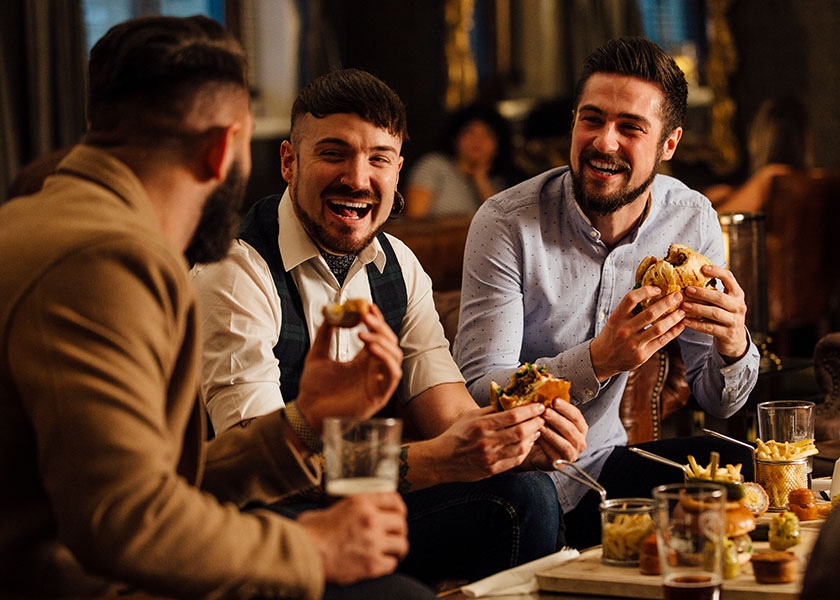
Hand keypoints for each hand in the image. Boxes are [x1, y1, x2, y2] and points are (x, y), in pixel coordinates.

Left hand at [296, 303, 402, 432]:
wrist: (306, 412)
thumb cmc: (313, 389)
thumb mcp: (317, 355)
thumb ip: (325, 334)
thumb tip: (330, 311)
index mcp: (362, 361)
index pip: (378, 336)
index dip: (376, 320)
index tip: (368, 305)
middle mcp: (373, 370)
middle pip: (389, 343)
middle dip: (380, 326)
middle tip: (365, 315)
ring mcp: (378, 383)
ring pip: (395, 357)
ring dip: (383, 341)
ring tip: (363, 334)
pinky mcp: (379, 397)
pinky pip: (393, 375)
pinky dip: (386, 359)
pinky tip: (371, 349)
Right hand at [298, 492, 407, 584]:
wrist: (303, 555)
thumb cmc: (309, 534)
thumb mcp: (328, 510)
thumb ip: (343, 510)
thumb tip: (344, 514)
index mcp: (360, 503)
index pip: (393, 499)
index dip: (399, 508)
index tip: (399, 514)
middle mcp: (370, 520)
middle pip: (401, 523)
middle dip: (399, 530)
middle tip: (393, 536)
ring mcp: (373, 543)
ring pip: (401, 544)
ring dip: (396, 549)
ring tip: (391, 551)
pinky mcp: (372, 565)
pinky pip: (391, 564)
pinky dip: (388, 564)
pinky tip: (380, 564)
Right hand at [428, 404, 546, 481]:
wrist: (442, 460)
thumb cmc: (456, 435)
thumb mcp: (470, 416)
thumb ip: (491, 410)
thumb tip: (510, 400)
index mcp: (481, 425)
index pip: (512, 416)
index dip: (530, 411)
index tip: (539, 407)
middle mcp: (487, 441)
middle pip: (520, 431)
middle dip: (536, 423)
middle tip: (542, 418)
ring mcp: (490, 457)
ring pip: (521, 447)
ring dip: (533, 438)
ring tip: (537, 430)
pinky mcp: (492, 470)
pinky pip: (515, 460)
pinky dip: (525, 451)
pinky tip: (527, 444)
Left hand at [525, 399, 588, 469]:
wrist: (538, 453)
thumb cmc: (546, 433)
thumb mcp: (550, 419)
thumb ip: (551, 409)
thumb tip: (543, 394)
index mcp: (580, 428)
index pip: (577, 416)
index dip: (566, 408)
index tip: (555, 400)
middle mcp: (580, 441)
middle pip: (572, 429)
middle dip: (558, 419)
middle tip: (545, 411)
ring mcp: (572, 454)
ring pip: (566, 443)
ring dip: (552, 433)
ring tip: (540, 425)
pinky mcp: (561, 463)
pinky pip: (555, 453)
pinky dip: (546, 444)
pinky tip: (537, 436)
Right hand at [590, 286, 685, 381]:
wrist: (603, 359)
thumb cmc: (612, 335)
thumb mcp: (614, 320)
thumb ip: (629, 309)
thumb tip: (649, 291)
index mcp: (616, 318)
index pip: (631, 299)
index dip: (646, 291)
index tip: (658, 288)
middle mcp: (624, 330)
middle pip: (650, 313)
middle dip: (667, 303)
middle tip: (678, 295)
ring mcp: (633, 343)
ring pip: (659, 328)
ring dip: (673, 318)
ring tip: (682, 311)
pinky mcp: (642, 354)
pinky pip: (662, 341)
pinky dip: (674, 332)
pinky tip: (680, 325)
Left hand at [682, 264, 748, 358]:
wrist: (735, 340)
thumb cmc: (723, 316)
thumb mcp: (723, 303)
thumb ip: (712, 293)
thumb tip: (687, 280)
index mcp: (737, 294)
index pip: (729, 278)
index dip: (717, 272)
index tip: (703, 268)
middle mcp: (739, 306)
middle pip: (719, 297)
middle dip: (702, 293)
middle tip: (687, 290)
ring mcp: (735, 321)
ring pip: (714, 313)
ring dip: (697, 308)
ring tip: (683, 305)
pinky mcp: (728, 334)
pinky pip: (710, 328)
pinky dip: (696, 324)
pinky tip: (685, 321)